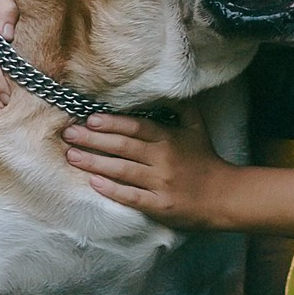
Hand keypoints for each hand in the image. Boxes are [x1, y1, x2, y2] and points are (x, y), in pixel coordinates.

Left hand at [66, 108, 230, 228]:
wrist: (224, 195)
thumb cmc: (206, 160)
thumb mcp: (196, 128)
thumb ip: (180, 107)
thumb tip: (162, 89)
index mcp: (169, 138)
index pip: (136, 127)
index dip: (112, 123)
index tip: (89, 119)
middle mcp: (163, 158)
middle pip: (123, 146)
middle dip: (93, 139)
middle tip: (68, 134)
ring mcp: (161, 183)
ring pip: (122, 170)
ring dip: (94, 162)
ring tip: (72, 156)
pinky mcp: (160, 206)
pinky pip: (131, 196)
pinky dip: (112, 190)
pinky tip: (94, 183)